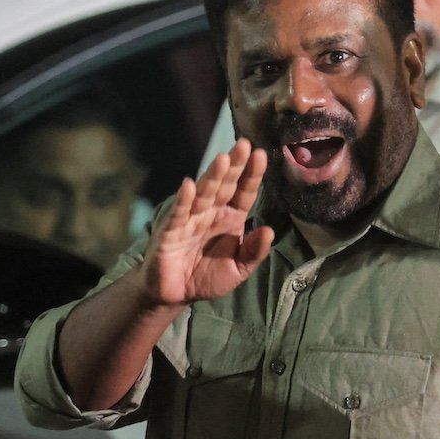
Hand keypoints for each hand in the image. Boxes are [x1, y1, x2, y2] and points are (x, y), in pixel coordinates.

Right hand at [140, 138, 273, 304]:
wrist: (175, 294)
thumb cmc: (207, 277)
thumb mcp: (238, 269)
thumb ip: (254, 252)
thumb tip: (269, 231)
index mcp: (231, 217)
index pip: (244, 192)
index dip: (252, 175)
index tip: (262, 155)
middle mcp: (211, 212)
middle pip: (225, 185)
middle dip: (234, 165)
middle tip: (244, 144)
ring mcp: (190, 218)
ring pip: (204, 193)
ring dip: (212, 176)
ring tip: (222, 159)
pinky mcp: (170, 231)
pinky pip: (179, 213)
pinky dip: (184, 200)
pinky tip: (189, 185)